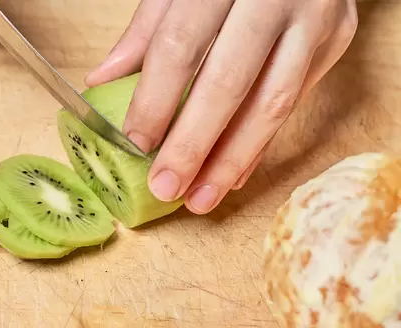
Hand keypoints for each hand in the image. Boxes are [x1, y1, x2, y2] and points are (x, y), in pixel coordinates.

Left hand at [85, 0, 357, 214]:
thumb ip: (146, 30)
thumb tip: (103, 81)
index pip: (180, 46)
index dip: (156, 100)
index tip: (136, 143)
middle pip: (229, 83)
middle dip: (194, 145)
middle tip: (167, 187)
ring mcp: (315, 18)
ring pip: (272, 104)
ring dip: (232, 160)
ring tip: (201, 198)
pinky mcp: (335, 40)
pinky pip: (294, 104)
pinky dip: (260, 144)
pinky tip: (233, 174)